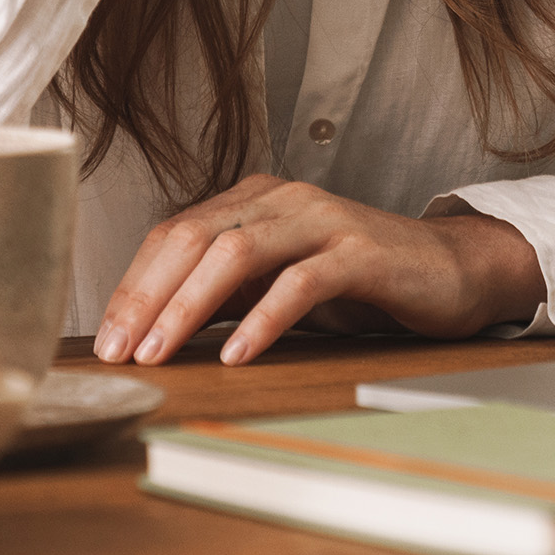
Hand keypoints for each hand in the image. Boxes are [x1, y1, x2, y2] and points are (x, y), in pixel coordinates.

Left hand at [92, 176, 548, 366]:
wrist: (448, 269)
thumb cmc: (356, 282)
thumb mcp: (276, 282)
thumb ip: (224, 293)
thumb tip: (149, 331)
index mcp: (254, 200)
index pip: (174, 232)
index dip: (133, 284)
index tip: (106, 341)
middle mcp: (282, 198)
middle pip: (194, 237)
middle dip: (147, 296)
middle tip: (119, 352)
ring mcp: (321, 220)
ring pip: (236, 253)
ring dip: (189, 306)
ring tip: (161, 353)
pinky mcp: (359, 252)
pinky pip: (300, 282)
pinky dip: (263, 320)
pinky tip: (238, 355)